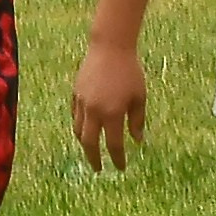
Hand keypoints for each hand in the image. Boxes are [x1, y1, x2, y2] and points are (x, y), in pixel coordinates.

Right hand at [72, 35, 148, 171]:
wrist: (110, 47)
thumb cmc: (130, 71)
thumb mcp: (140, 97)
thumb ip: (137, 121)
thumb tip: (137, 141)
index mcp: (112, 113)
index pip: (113, 144)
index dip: (117, 159)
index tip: (121, 168)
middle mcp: (94, 111)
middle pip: (89, 143)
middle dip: (94, 158)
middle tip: (99, 168)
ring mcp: (82, 102)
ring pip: (78, 130)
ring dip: (84, 143)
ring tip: (90, 149)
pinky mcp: (76, 92)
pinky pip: (75, 115)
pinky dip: (79, 125)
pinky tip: (85, 128)